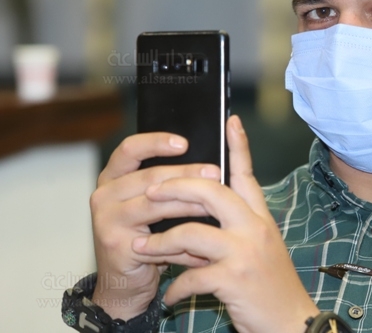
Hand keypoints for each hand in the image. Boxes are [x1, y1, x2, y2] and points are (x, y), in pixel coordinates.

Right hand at [90, 133, 219, 318]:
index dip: (157, 142)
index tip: (185, 143)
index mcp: (113, 177)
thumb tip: (211, 165)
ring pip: (156, 204)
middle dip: (187, 174)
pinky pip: (156, 238)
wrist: (125, 281)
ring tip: (216, 205)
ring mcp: (106, 219)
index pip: (130, 149)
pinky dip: (184, 243)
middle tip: (216, 173)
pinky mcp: (116, 244)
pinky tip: (203, 245)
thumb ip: (169, 182)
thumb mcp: (154, 203)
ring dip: (190, 205)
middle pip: (149, 176)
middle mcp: (104, 194)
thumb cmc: (147, 235)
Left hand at [131, 115, 318, 332]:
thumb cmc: (271, 285)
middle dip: (176, 188)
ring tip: (142, 250)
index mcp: (260, 218)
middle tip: (151, 192)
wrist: (292, 322)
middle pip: (212, 193)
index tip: (229, 120)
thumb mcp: (259, 249)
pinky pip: (191, 277)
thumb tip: (197, 217)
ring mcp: (245, 253)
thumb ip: (233, 229)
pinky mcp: (234, 280)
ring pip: (192, 233)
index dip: (238, 146)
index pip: (247, 174)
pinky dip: (175, 288)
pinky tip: (171, 296)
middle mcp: (254, 229)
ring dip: (160, 243)